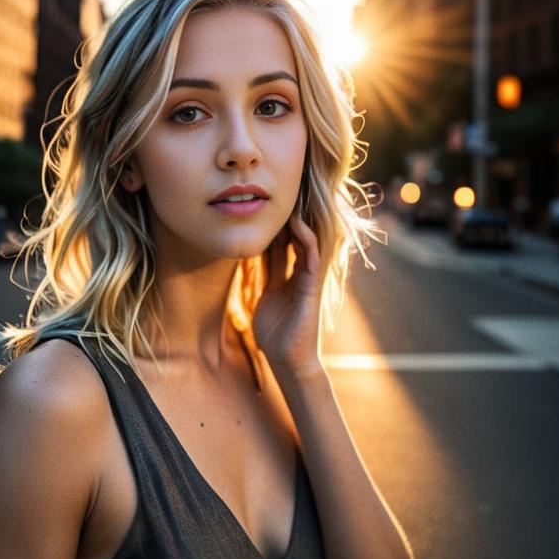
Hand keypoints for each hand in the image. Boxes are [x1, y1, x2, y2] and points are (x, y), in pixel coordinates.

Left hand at [252, 213, 323, 380]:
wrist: (288, 361)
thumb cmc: (275, 335)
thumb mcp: (263, 299)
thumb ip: (262, 280)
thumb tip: (247, 262)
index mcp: (285, 279)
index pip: (278, 247)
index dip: (271, 229)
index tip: (260, 209)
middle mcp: (298, 276)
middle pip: (291, 241)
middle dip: (284, 221)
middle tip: (276, 197)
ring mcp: (307, 281)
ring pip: (304, 244)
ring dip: (298, 224)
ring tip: (289, 202)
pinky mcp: (312, 288)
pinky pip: (312, 259)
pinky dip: (307, 241)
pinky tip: (299, 226)